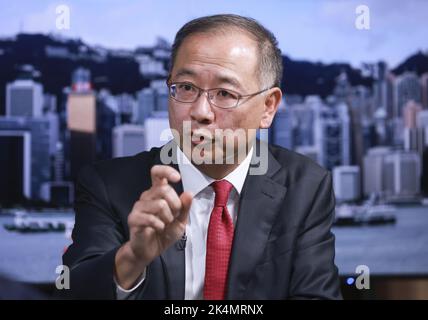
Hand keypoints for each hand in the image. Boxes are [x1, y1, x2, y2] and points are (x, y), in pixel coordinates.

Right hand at [115, 165, 192, 288]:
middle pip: (165, 190)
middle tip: (173, 217)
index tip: (177, 178)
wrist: (150, 251)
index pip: (157, 173)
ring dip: (168, 218)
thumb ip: (185, 207)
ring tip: (164, 225)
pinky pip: (151, 218)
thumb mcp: (181, 221)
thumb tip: (189, 193)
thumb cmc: (164, 233)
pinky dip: (160, 226)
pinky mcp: (134, 219)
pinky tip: (158, 229)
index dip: (167, 171)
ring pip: (160, 204)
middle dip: (175, 205)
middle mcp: (147, 196)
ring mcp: (139, 207)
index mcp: (157, 192)